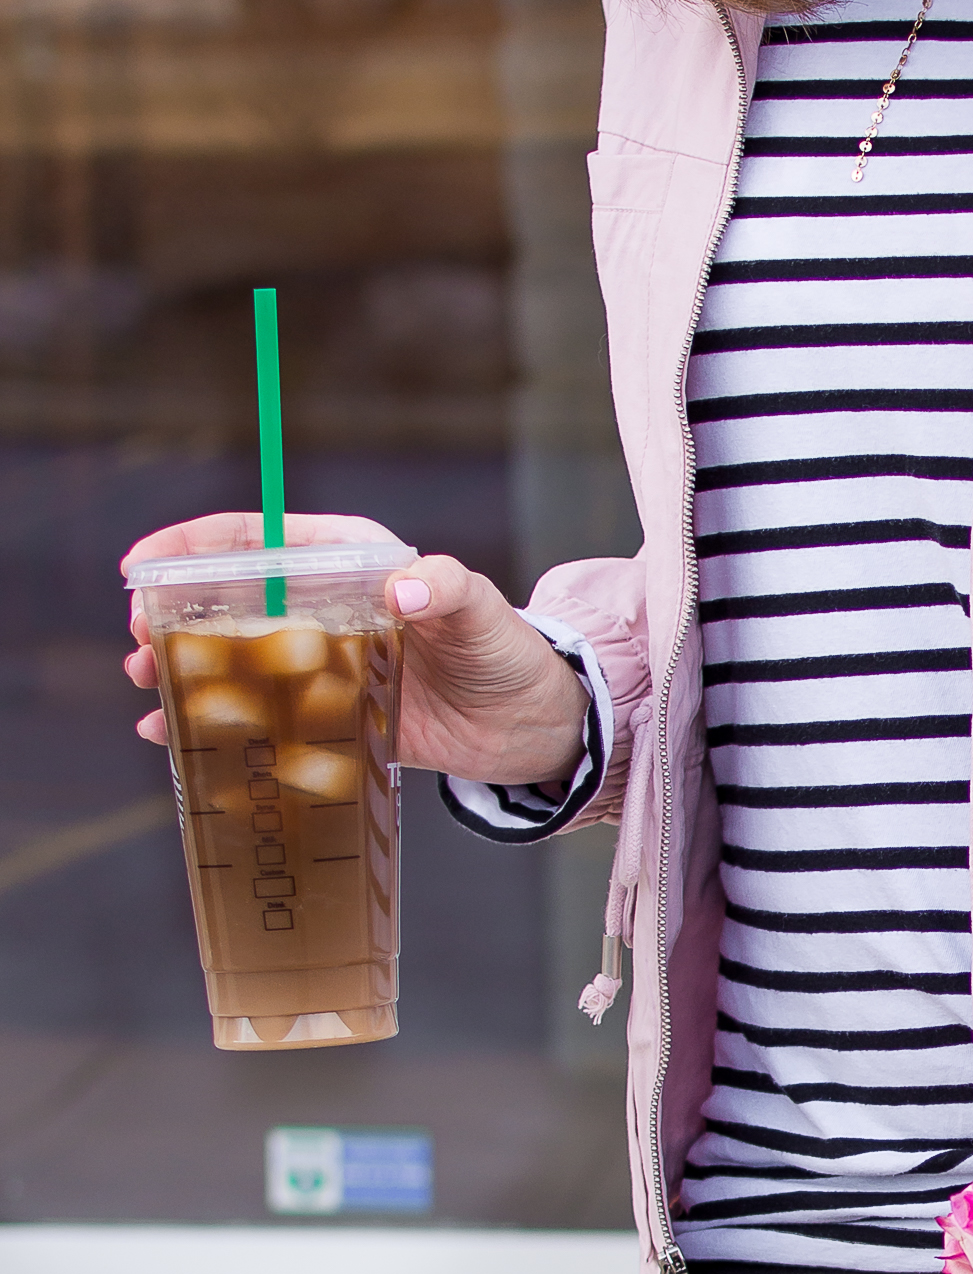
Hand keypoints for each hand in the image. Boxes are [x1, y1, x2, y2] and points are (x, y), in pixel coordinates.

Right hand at [120, 511, 591, 790]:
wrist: (536, 724)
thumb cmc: (509, 651)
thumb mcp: (479, 609)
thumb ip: (441, 588)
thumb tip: (398, 588)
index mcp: (350, 562)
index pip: (257, 538)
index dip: (191, 546)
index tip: (141, 565)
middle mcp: (327, 607)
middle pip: (230, 598)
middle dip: (173, 614)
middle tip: (136, 638)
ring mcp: (325, 663)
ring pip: (236, 656)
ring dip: (183, 667)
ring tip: (145, 683)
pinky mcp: (332, 716)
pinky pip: (261, 715)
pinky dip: (216, 721)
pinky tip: (172, 735)